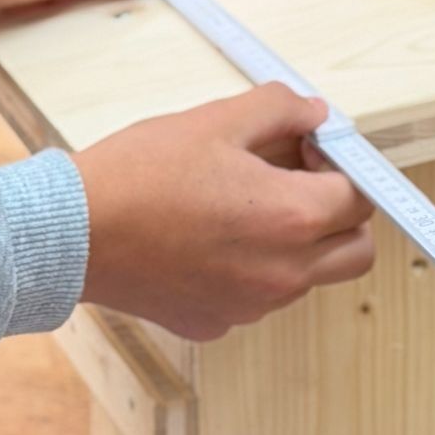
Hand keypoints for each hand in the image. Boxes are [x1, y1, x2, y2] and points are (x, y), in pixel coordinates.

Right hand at [74, 82, 377, 340]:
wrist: (73, 233)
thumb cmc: (139, 175)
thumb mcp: (214, 121)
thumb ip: (279, 110)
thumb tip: (315, 114)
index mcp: (291, 219)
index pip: (361, 198)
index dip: (342, 166)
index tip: (309, 150)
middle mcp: (282, 274)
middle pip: (356, 252)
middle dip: (341, 214)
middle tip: (298, 181)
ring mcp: (250, 307)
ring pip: (307, 277)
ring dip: (297, 242)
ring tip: (240, 203)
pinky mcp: (215, 324)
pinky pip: (257, 296)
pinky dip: (250, 269)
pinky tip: (205, 236)